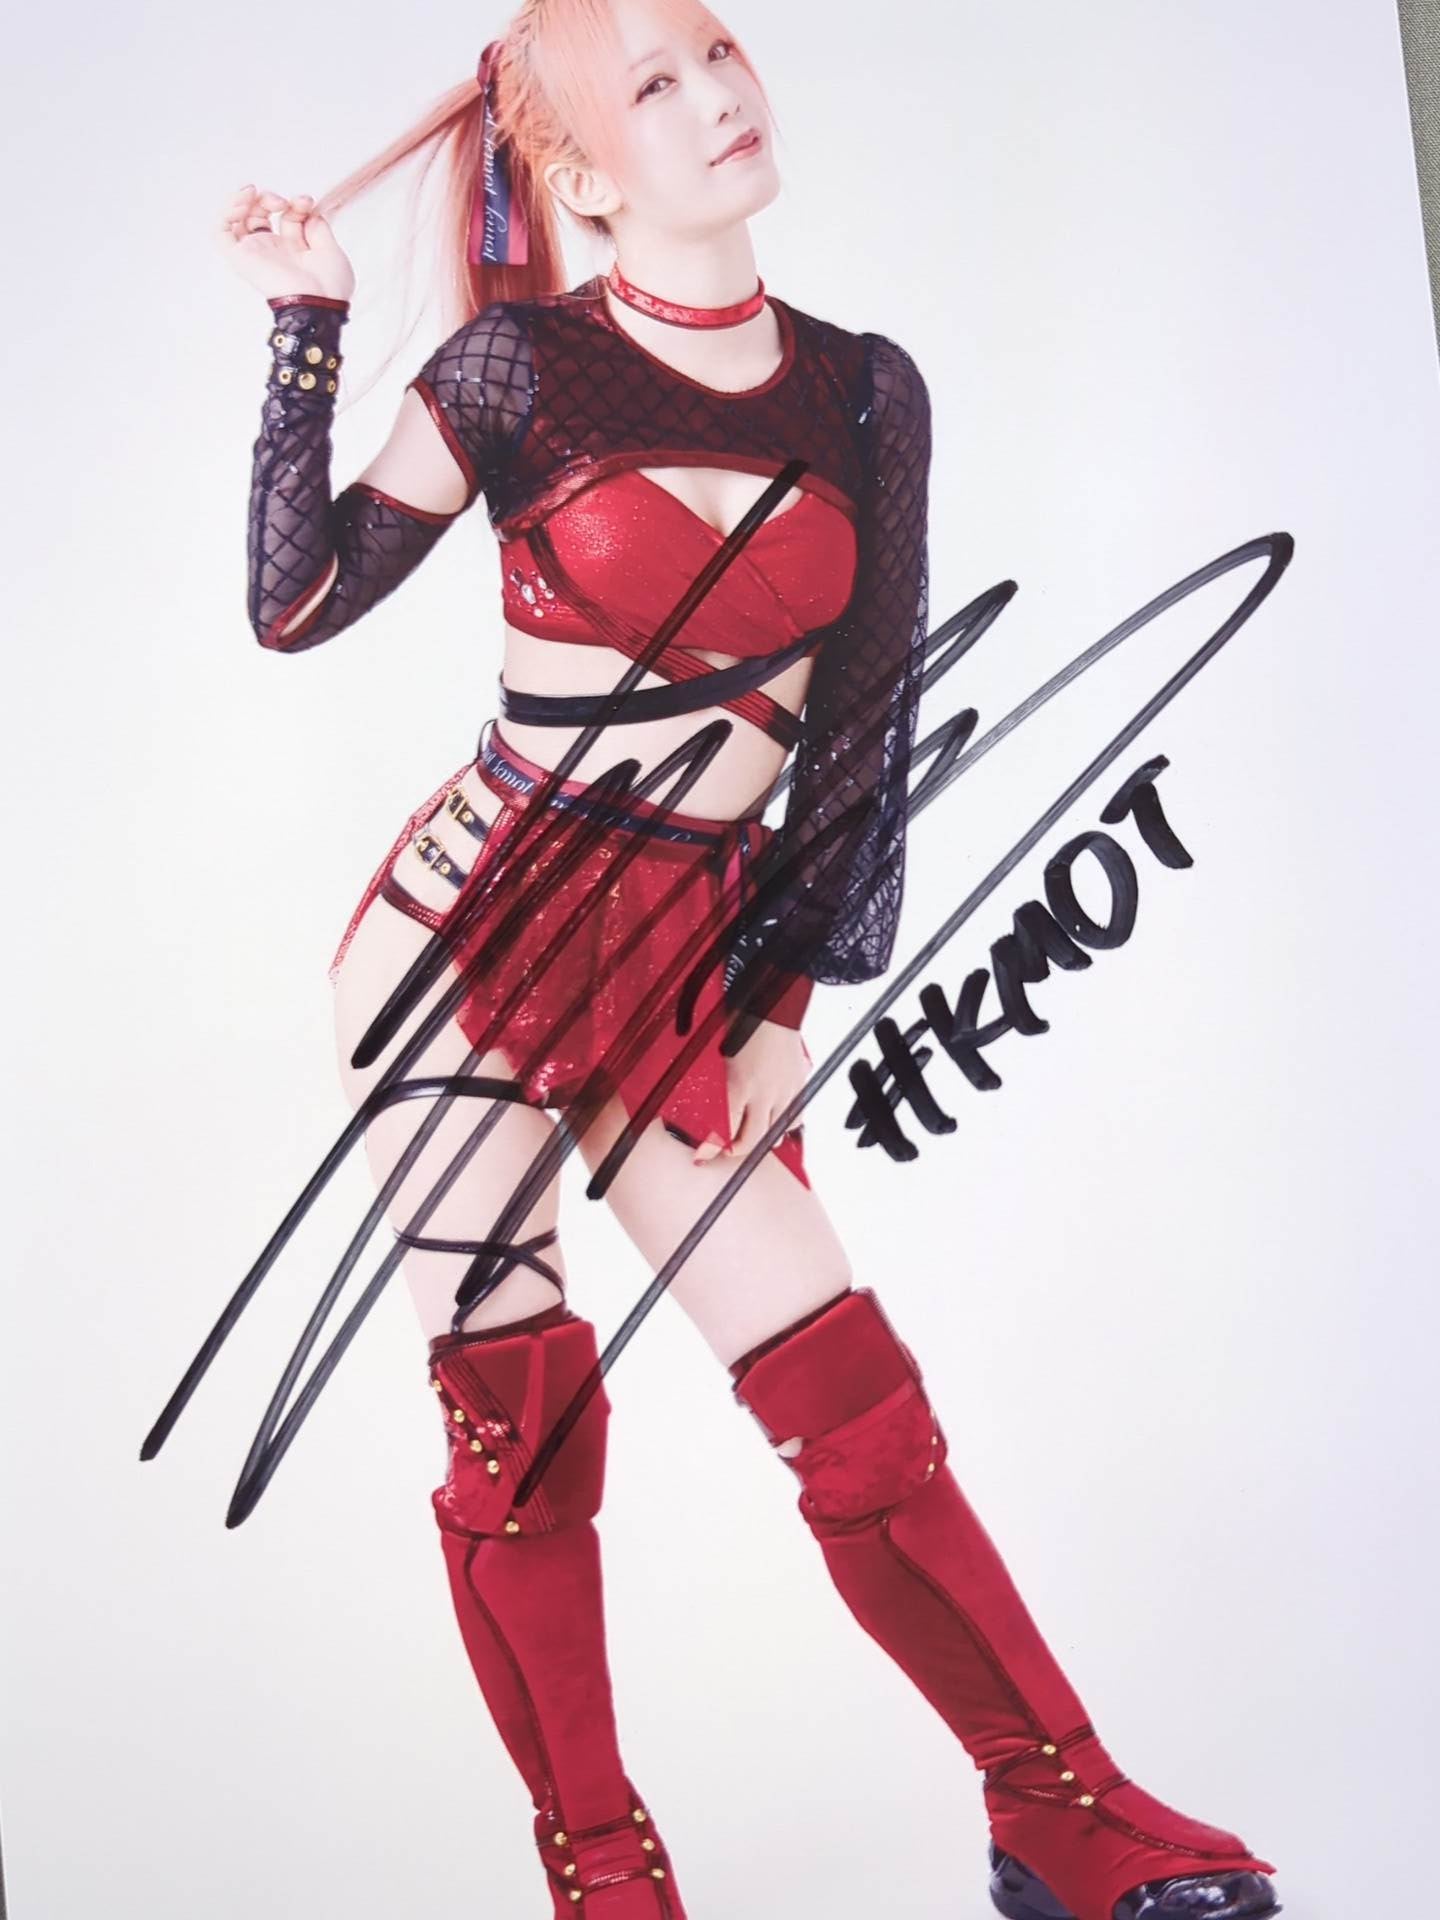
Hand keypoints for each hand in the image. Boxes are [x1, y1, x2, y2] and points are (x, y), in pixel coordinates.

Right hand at [216, 183, 355, 304]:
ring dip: (244, 200)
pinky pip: (221, 233)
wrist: (319, 303)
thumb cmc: (329, 287)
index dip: (295, 204)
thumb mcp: (330, 249)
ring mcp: (256, 253)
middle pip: (259, 215)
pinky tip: (242, 203)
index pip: (287, 217)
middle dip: (269, 199)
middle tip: (283, 202)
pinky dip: (227, 213)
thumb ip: (318, 227)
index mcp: (295, 250)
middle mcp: (274, 251)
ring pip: (236, 221)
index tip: (306, 202)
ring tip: (255, 194)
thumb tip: (307, 211)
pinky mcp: (240, 258)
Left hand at [693, 1020, 811, 1165]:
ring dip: (762, 1138)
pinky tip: (776, 1120)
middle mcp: (764, 1093)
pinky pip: (796, 1116)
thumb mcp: (718, 1052)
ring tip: (750, 1136)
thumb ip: (715, 1083)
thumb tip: (705, 1103)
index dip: (710, 1149)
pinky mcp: (800, 1084)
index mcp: (739, 1084)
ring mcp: (786, 1090)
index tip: (701, 1157)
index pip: (724, 1130)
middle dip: (735, 1150)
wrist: (774, 1001)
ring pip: (777, 1133)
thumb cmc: (744, 1018)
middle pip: (752, 1140)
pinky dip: (785, 1124)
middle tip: (724, 1151)